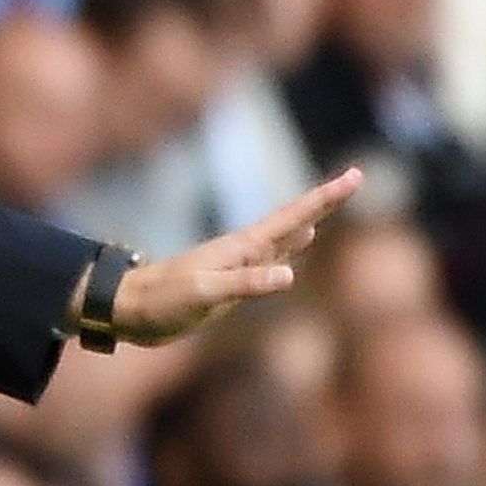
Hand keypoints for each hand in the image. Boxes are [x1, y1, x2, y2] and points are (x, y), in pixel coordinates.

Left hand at [108, 168, 362, 346]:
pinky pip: (271, 259)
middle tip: (355, 179)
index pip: (293, 216)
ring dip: (309, 221)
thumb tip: (290, 275)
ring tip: (329, 207)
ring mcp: (239, 265)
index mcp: (243, 247)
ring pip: (284, 237)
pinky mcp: (232, 282)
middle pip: (294, 219)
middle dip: (325, 201)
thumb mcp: (207, 292)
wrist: (130, 310)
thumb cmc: (164, 300)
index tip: (354, 176)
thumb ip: (247, 283)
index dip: (325, 197)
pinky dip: (290, 249)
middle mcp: (245, 250)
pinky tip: (296, 247)